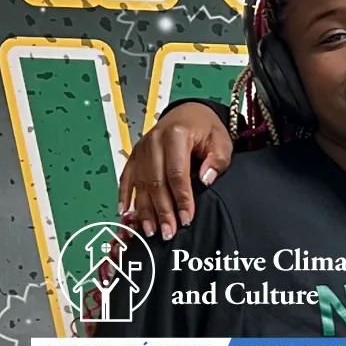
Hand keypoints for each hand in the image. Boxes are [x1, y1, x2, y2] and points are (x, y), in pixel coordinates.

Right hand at [118, 102, 233, 239]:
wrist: (188, 113)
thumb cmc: (206, 129)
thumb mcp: (221, 141)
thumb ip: (217, 160)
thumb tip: (205, 180)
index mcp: (176, 135)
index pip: (177, 174)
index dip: (181, 199)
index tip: (186, 218)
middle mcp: (153, 141)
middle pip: (156, 182)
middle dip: (162, 211)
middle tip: (168, 232)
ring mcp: (141, 149)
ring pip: (140, 184)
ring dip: (144, 210)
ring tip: (151, 230)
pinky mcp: (134, 155)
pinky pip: (126, 178)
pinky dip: (124, 196)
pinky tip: (125, 213)